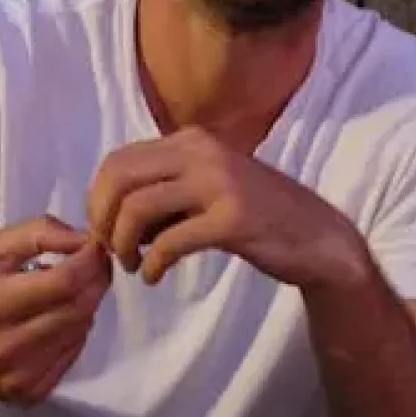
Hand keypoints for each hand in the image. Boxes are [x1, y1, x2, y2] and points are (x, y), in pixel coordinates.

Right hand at [0, 216, 112, 405]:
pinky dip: (75, 332)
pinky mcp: (29, 394)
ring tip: (72, 290)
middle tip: (96, 265)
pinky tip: (59, 320)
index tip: (96, 247)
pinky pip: (72, 355)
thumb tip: (84, 239)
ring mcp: (19, 376)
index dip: (90, 262)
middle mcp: (5, 346)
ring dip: (87, 305)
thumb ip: (38, 233)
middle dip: (96, 281)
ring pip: (80, 330)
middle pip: (78, 308)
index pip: (63, 282)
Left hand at [87, 127, 359, 288]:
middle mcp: (202, 151)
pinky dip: (152, 263)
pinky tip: (155, 276)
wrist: (317, 237)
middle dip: (102, 219)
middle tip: (110, 251)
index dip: (97, 198)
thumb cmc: (255, 215)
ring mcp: (219, 183)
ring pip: (137, 207)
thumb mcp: (205, 187)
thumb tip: (108, 213)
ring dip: (122, 244)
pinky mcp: (232, 219)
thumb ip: (163, 191)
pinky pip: (169, 241)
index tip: (104, 229)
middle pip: (119, 178)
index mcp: (190, 140)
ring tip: (132, 265)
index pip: (118, 159)